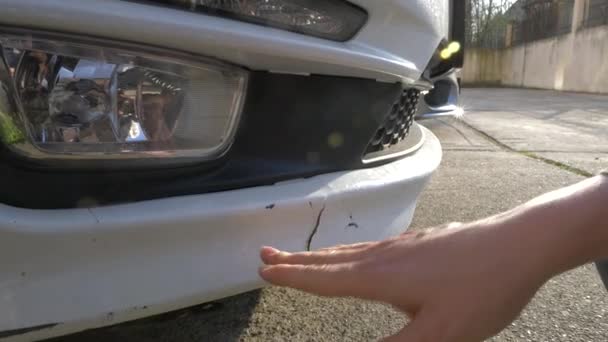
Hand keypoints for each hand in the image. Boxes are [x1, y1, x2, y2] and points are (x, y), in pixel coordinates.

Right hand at [259, 220, 552, 341]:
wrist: (520, 243)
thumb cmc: (483, 289)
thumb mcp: (442, 334)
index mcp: (383, 277)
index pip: (327, 278)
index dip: (294, 276)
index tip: (264, 271)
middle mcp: (387, 256)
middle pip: (331, 259)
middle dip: (296, 260)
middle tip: (265, 254)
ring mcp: (404, 245)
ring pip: (351, 251)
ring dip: (320, 255)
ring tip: (299, 257)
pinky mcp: (420, 243)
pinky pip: (372, 248)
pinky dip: (349, 253)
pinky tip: (358, 256)